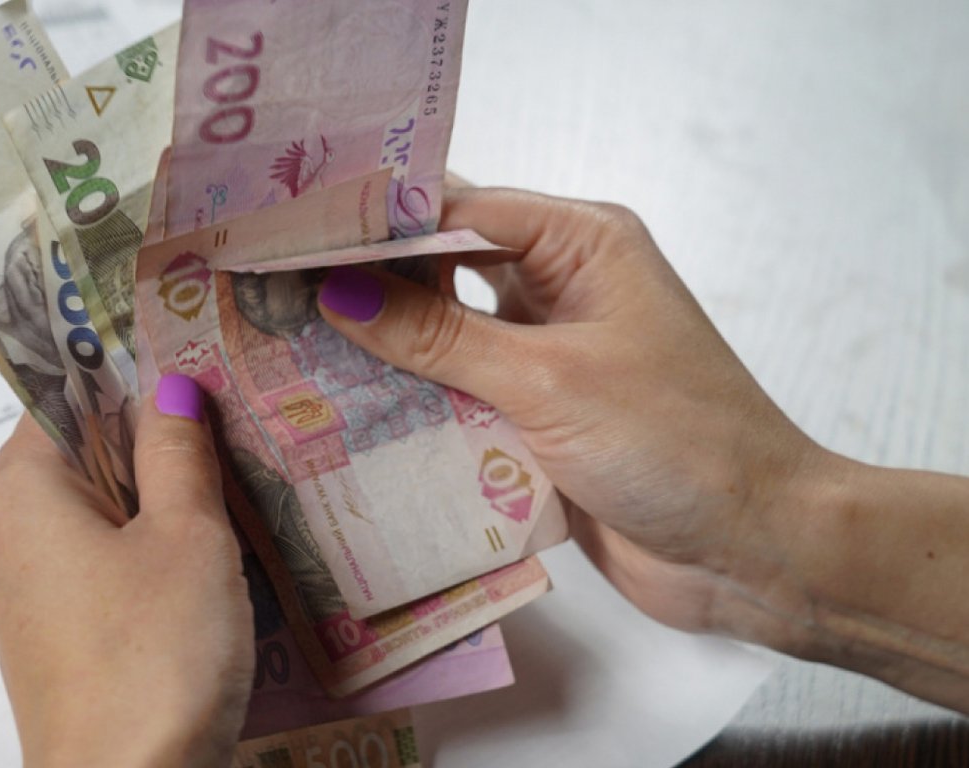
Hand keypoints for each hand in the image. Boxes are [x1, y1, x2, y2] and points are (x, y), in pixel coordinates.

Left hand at [0, 375, 254, 767]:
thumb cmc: (154, 657)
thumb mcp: (187, 536)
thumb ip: (178, 450)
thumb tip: (170, 385)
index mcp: (16, 488)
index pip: (69, 392)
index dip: (136, 374)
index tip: (200, 365)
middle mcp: (0, 530)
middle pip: (81, 451)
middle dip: (153, 441)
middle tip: (233, 429)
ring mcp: (19, 590)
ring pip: (94, 510)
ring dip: (157, 500)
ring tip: (230, 492)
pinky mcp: (48, 637)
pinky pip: (94, 562)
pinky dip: (143, 551)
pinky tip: (200, 563)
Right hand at [315, 187, 823, 637]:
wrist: (751, 551)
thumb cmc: (676, 442)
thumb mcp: (547, 379)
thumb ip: (438, 337)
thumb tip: (339, 291)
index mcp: (581, 242)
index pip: (459, 209)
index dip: (376, 222)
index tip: (291, 237)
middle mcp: (560, 286)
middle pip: (445, 268)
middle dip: (370, 282)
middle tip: (275, 289)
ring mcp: (546, 354)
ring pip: (444, 335)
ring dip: (382, 347)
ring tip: (287, 344)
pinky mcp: (535, 417)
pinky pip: (457, 395)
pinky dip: (409, 402)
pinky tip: (339, 409)